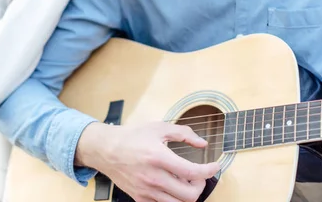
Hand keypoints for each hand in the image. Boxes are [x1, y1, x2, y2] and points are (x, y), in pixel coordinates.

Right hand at [76, 121, 219, 201]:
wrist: (106, 150)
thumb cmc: (131, 137)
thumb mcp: (158, 128)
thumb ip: (183, 133)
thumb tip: (202, 142)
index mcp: (158, 157)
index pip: (192, 172)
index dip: (209, 171)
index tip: (215, 166)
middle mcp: (153, 177)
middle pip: (189, 195)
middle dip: (200, 185)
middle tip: (198, 175)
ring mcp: (147, 191)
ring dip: (188, 194)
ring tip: (185, 181)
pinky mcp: (140, 198)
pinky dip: (173, 198)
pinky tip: (171, 186)